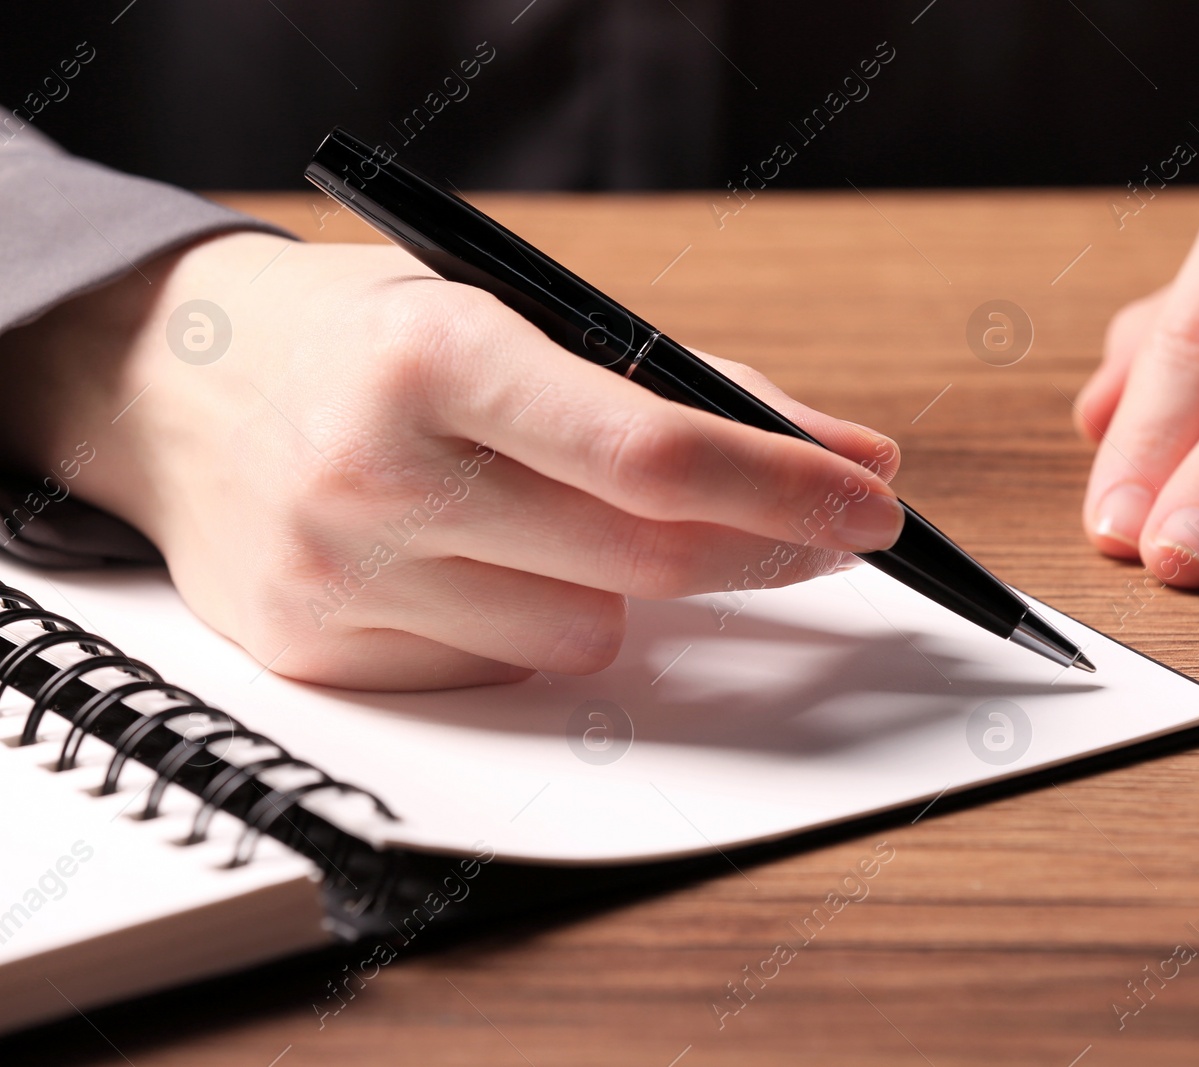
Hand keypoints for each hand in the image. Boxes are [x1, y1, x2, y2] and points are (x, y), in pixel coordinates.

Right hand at [2, 232, 901, 687]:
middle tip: (826, 530)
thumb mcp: (513, 309)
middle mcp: (380, 472)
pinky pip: (510, 670)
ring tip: (587, 523)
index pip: (654, 452)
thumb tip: (846, 459)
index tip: (872, 503)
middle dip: (768, 548)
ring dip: (636, 589)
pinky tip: (499, 564)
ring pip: (590, 635)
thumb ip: (685, 384)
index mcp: (439, 354)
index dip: (787, 487)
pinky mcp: (327, 657)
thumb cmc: (368, 337)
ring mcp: (345, 577)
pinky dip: (545, 623)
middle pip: (648, 559)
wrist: (168, 387)